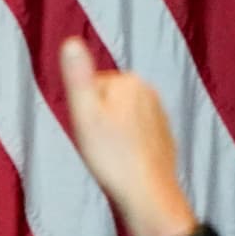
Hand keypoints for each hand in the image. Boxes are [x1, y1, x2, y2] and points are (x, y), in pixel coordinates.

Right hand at [60, 38, 196, 235]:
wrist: (148, 194)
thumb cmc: (112, 156)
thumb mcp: (84, 113)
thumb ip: (77, 76)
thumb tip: (71, 41)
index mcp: (129, 82)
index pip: (90, 86)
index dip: (81, 109)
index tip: (86, 130)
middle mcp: (150, 93)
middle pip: (106, 100)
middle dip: (96, 119)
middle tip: (95, 145)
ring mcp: (160, 115)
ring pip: (119, 117)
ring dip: (110, 132)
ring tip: (109, 156)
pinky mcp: (164, 136)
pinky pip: (135, 133)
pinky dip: (126, 145)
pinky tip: (122, 162)